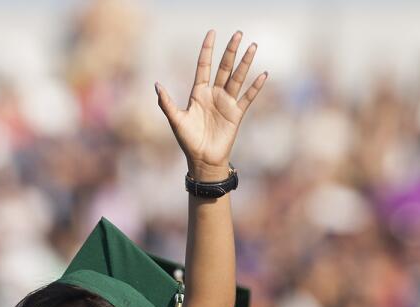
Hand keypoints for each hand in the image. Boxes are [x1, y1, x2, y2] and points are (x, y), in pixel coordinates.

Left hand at [156, 30, 267, 180]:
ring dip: (245, 63)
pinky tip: (263, 74)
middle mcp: (214, 94)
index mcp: (199, 93)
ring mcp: (226, 103)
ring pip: (237, 78)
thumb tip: (156, 85)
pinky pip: (248, 97)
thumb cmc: (188, 141)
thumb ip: (166, 103)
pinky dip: (255, 87)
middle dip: (231, 51)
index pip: (204, 66)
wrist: (203, 160)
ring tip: (252, 46)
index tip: (212, 33)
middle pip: (224, 67)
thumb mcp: (176, 120)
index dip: (207, 50)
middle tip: (238, 33)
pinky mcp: (236, 114)